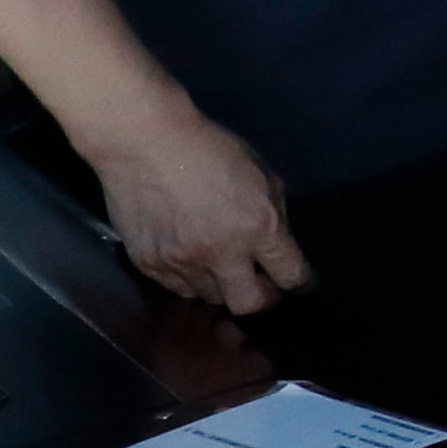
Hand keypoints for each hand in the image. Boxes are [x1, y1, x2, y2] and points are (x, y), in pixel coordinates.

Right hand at [89, 111, 310, 319]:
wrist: (145, 142)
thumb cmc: (210, 149)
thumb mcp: (262, 175)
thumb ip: (275, 216)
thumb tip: (277, 247)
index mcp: (259, 228)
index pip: (292, 277)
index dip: (301, 284)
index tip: (300, 285)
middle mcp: (222, 254)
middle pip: (250, 305)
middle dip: (263, 299)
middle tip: (261, 284)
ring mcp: (182, 263)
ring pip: (212, 298)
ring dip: (223, 286)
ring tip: (221, 265)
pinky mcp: (149, 265)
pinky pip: (178, 289)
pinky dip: (191, 280)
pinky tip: (192, 259)